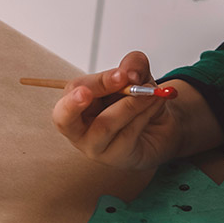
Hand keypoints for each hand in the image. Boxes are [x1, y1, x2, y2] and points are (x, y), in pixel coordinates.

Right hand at [51, 52, 184, 169]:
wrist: (160, 125)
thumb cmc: (137, 102)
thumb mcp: (137, 75)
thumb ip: (133, 65)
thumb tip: (130, 75)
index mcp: (75, 102)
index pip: (74, 91)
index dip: (96, 82)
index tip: (121, 75)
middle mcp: (78, 127)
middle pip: (63, 119)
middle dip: (72, 104)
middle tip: (84, 93)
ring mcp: (94, 146)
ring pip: (105, 125)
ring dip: (132, 105)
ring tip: (152, 93)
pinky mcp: (114, 157)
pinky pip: (127, 134)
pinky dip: (145, 115)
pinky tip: (155, 105)